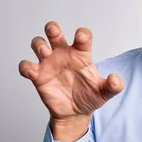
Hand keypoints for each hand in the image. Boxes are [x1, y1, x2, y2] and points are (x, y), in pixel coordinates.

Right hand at [18, 21, 123, 135]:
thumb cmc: (89, 97)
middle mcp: (63, 54)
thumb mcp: (104, 92)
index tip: (81, 38)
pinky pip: (26, 67)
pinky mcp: (38, 76)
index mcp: (81, 54)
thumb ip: (113, 86)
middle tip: (53, 31)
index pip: (82, 36)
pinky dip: (26, 67)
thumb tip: (116, 79)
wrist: (75, 114)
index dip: (81, 34)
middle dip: (52, 28)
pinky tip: (33, 72)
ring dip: (39, 45)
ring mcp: (49, 63)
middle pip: (54, 32)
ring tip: (45, 53)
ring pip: (38, 44)